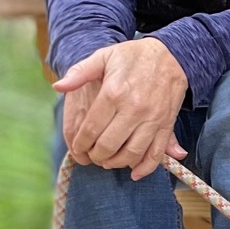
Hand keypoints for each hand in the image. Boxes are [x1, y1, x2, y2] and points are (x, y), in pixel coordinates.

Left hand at [54, 38, 187, 180]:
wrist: (171, 55)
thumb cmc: (133, 56)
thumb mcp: (103, 57)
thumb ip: (79, 73)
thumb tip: (58, 87)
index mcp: (114, 93)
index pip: (91, 130)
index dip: (81, 144)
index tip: (78, 148)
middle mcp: (134, 108)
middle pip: (109, 145)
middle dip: (96, 156)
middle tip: (92, 155)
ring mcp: (152, 118)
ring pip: (131, 153)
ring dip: (116, 163)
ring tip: (108, 161)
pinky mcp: (166, 124)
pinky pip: (156, 153)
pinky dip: (146, 168)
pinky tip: (134, 173)